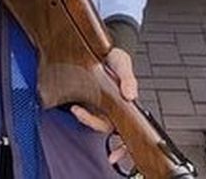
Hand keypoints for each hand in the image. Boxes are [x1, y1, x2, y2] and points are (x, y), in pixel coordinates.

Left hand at [71, 48, 137, 165]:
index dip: (123, 147)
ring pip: (96, 122)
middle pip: (107, 128)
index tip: (114, 156)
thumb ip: (128, 79)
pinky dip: (81, 113)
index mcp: (127, 104)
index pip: (128, 130)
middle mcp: (114, 108)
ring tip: (76, 109)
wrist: (101, 49)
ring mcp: (101, 106)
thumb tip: (130, 95)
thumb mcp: (122, 64)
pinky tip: (75, 107)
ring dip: (85, 119)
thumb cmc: (115, 58)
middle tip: (80, 113)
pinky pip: (86, 113)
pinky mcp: (89, 101)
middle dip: (93, 125)